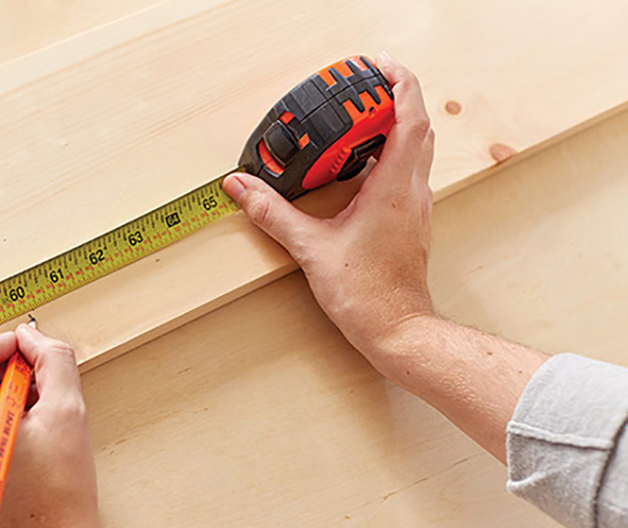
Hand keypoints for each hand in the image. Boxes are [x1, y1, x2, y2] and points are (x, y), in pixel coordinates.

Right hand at [223, 53, 435, 356]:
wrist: (397, 329)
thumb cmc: (367, 295)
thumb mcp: (310, 249)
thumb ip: (274, 214)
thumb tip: (242, 188)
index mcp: (394, 188)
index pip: (410, 117)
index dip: (400, 83)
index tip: (378, 65)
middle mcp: (413, 191)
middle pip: (417, 125)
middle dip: (395, 97)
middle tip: (363, 86)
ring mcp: (416, 207)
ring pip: (417, 149)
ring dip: (396, 124)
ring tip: (359, 118)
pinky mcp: (410, 221)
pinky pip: (408, 172)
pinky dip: (390, 154)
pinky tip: (359, 166)